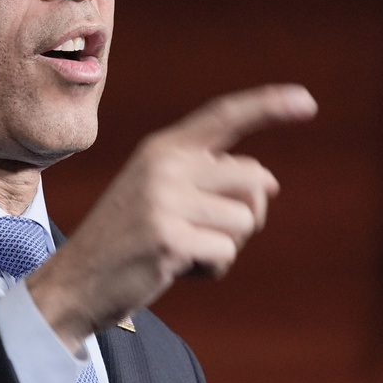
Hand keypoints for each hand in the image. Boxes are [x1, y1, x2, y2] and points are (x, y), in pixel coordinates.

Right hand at [26, 84, 317, 352]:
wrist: (76, 280)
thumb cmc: (128, 237)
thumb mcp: (159, 191)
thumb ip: (208, 176)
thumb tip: (270, 182)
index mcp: (162, 147)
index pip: (224, 116)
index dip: (268, 105)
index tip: (306, 101)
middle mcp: (163, 165)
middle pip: (254, 179)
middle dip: (245, 214)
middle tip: (204, 231)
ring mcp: (164, 200)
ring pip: (245, 220)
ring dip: (226, 245)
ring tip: (183, 248)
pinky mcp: (169, 238)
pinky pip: (226, 254)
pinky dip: (212, 269)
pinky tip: (176, 268)